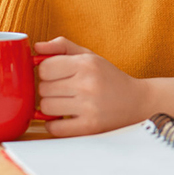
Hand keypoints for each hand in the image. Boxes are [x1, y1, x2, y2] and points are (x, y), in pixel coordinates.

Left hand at [34, 36, 154, 136]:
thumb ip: (62, 47)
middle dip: (48, 89)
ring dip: (51, 107)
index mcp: (86, 64)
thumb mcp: (89, 55)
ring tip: (64, 103)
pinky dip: (54, 124)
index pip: (45, 68)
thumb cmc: (108, 77)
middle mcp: (87, 85)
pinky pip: (54, 128)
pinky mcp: (89, 127)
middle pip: (43, 88)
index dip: (46, 72)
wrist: (137, 102)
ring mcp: (89, 107)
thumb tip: (36, 47)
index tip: (55, 75)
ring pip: (46, 107)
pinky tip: (64, 118)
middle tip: (62, 90)